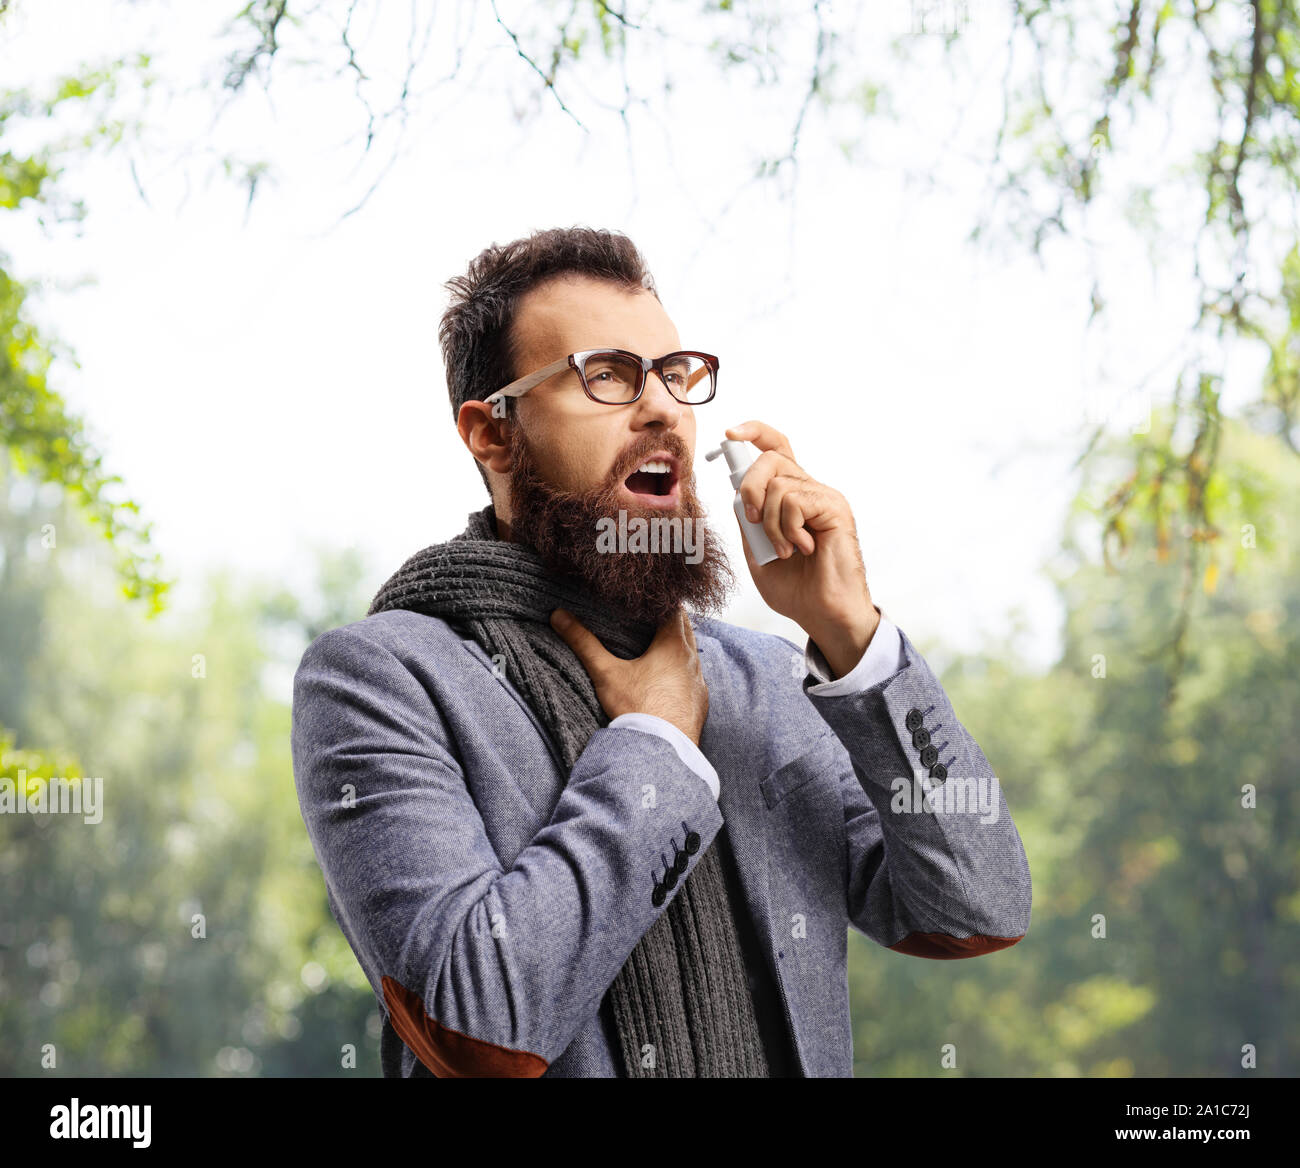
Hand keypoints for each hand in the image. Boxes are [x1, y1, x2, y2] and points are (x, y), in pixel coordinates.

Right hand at [549, 606, 709, 743]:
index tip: (647, 598)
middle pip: (686, 629)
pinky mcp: (700, 704)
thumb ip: (583, 643)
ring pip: (691, 655)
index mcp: (674, 645)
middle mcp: (693, 661)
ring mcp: (699, 683)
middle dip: (669, 621)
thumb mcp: (606, 673)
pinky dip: (682, 674)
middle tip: (650, 617)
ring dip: (678, 648)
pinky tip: (668, 682)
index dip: (661, 601)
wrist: (663, 751)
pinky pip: (694, 680)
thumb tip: (558, 616)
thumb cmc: (638, 709)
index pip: (674, 609)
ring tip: (658, 647)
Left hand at [724, 419, 879, 678]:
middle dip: (749, 487)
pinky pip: (794, 500)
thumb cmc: (795, 588)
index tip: (730, 433)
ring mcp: (823, 497)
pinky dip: (787, 528)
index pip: (775, 448)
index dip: (754, 433)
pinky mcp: (834, 508)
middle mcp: (808, 489)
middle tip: (753, 521)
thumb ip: (748, 520)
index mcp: (790, 495)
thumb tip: (738, 494)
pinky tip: (801, 548)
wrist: (823, 614)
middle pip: (770, 458)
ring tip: (782, 550)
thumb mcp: (756, 551)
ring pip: (779, 483)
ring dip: (769, 522)